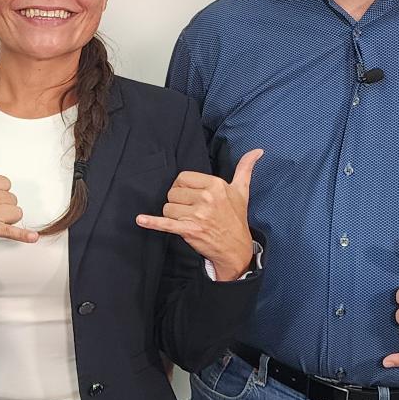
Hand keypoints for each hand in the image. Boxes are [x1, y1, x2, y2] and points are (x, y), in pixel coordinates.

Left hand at [136, 149, 261, 280]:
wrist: (236, 249)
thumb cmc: (236, 218)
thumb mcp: (242, 191)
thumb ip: (245, 168)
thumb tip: (257, 150)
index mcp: (215, 185)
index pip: (182, 178)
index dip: (183, 188)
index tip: (192, 197)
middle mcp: (206, 198)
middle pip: (172, 192)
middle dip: (178, 202)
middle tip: (191, 211)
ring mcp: (197, 215)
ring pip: (167, 207)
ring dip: (173, 215)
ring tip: (188, 221)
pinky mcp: (188, 230)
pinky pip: (165, 223)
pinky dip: (152, 222)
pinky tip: (141, 219)